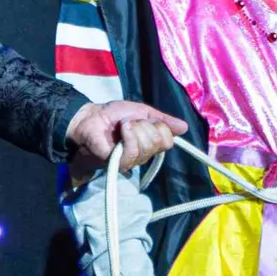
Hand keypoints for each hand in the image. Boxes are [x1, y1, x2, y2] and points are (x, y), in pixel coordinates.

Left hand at [68, 100, 186, 173]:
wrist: (91, 117)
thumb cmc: (114, 115)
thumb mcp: (143, 111)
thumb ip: (163, 120)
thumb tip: (185, 127)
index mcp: (150, 143)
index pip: (167, 141)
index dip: (160, 127)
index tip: (147, 119)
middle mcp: (143, 155)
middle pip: (158, 144)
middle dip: (145, 126)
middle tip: (131, 122)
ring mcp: (130, 161)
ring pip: (146, 148)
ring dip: (135, 130)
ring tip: (124, 126)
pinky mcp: (117, 164)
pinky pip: (132, 153)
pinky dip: (129, 137)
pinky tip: (122, 130)